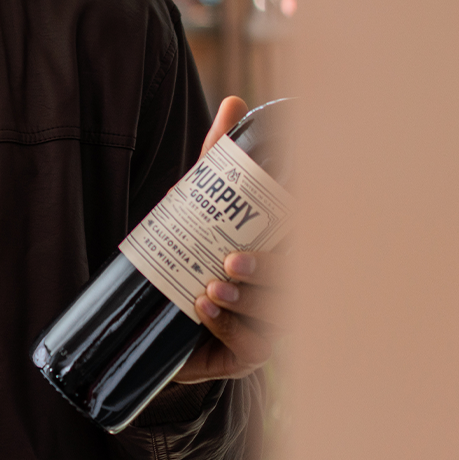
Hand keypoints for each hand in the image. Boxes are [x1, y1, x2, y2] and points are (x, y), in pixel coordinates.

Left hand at [173, 96, 282, 383]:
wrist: (150, 315)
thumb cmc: (192, 250)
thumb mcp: (201, 204)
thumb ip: (218, 159)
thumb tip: (233, 102)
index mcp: (285, 257)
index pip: (309, 248)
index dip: (305, 237)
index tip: (282, 224)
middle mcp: (285, 293)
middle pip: (296, 290)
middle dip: (268, 275)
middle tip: (230, 260)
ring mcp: (267, 327)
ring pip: (275, 320)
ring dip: (245, 302)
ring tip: (211, 286)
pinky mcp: (242, 357)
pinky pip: (249, 349)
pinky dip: (227, 327)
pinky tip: (204, 307)